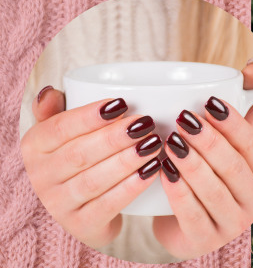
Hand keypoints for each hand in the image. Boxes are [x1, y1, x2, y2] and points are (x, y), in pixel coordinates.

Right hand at [21, 89, 161, 247]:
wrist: (79, 209)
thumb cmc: (74, 162)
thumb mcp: (59, 135)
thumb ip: (54, 112)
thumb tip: (51, 93)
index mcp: (34, 147)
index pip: (60, 128)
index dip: (90, 116)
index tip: (122, 104)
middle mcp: (40, 177)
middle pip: (80, 154)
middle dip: (116, 137)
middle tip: (146, 123)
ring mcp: (59, 204)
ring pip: (95, 180)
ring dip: (128, 160)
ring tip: (154, 144)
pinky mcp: (81, 225)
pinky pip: (108, 205)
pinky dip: (132, 187)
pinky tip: (152, 171)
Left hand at [152, 60, 252, 259]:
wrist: (193, 217)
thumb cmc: (215, 169)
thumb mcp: (232, 137)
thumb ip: (246, 101)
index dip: (231, 123)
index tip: (207, 102)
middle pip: (232, 167)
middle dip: (208, 141)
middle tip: (183, 118)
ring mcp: (234, 223)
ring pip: (212, 190)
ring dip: (190, 163)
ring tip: (169, 140)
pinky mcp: (207, 239)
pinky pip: (192, 214)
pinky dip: (178, 191)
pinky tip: (163, 170)